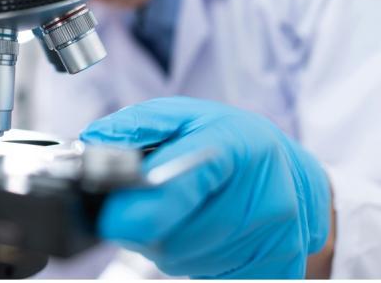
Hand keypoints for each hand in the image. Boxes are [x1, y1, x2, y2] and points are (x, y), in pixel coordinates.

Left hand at [80, 97, 332, 277]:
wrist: (287, 165)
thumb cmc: (228, 137)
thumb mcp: (181, 115)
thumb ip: (134, 126)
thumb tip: (94, 146)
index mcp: (234, 144)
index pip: (173, 191)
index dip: (133, 211)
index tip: (113, 217)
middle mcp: (262, 192)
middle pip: (170, 239)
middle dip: (148, 225)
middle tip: (157, 202)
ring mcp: (276, 236)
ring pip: (184, 262)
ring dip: (171, 243)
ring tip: (188, 211)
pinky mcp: (279, 266)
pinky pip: (210, 277)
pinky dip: (197, 261)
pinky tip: (207, 232)